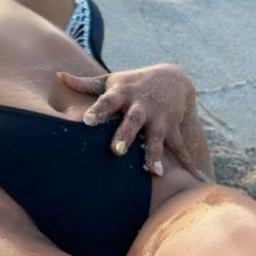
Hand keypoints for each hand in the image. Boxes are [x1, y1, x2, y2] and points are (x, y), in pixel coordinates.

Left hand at [57, 64, 209, 180]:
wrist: (173, 78)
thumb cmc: (132, 84)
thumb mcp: (111, 81)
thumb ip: (85, 84)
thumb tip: (58, 75)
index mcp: (122, 95)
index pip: (106, 102)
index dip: (97, 111)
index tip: (86, 121)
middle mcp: (141, 107)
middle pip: (132, 121)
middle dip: (126, 135)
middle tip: (117, 151)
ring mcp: (160, 119)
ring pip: (158, 138)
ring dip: (156, 154)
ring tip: (155, 173)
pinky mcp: (173, 129)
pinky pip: (181, 149)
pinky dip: (190, 164)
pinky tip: (197, 180)